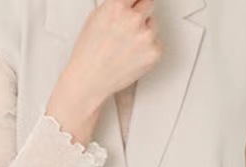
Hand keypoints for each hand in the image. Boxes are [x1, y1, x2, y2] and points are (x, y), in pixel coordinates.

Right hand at [46, 0, 161, 145]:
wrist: (90, 80)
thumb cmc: (89, 54)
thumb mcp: (96, 18)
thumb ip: (116, 6)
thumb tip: (128, 3)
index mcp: (117, 6)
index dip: (135, 1)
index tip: (136, 5)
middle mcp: (133, 18)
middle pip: (149, 3)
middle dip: (141, 12)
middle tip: (131, 26)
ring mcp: (146, 36)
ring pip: (153, 25)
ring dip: (144, 31)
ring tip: (126, 46)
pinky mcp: (154, 52)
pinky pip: (156, 44)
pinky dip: (147, 49)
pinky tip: (132, 56)